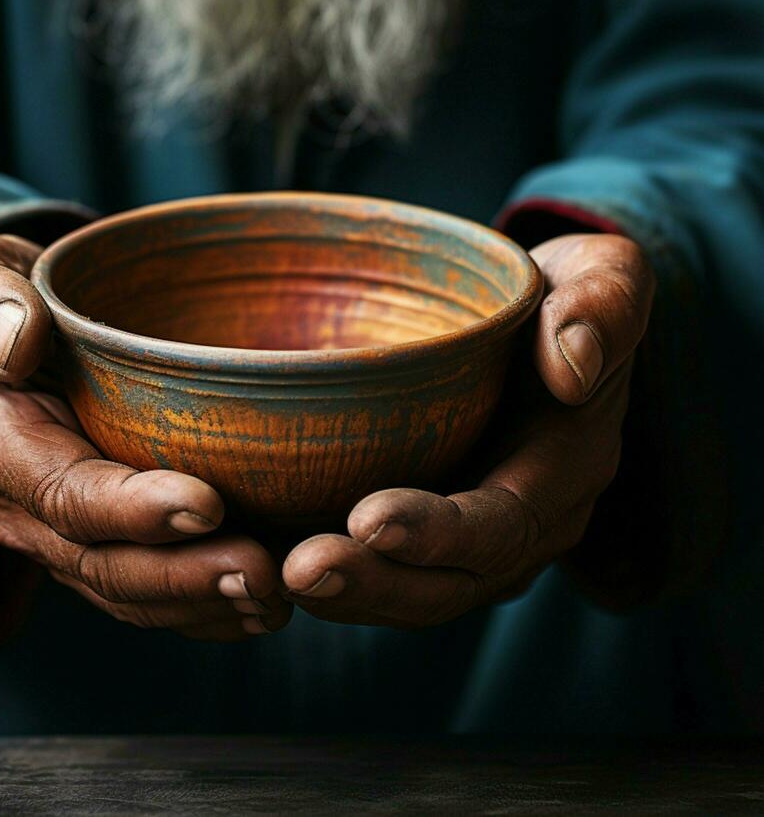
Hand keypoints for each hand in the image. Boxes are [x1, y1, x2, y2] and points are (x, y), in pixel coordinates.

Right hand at [0, 228, 290, 639]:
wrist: (16, 333)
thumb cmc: (6, 294)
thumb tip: (16, 340)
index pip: (66, 494)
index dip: (134, 510)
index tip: (209, 504)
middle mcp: (24, 509)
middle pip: (105, 565)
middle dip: (184, 578)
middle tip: (264, 574)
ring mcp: (62, 537)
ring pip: (131, 594)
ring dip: (204, 605)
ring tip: (276, 600)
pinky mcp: (100, 544)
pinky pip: (148, 594)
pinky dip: (204, 608)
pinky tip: (262, 606)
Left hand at [281, 233, 654, 626]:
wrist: (540, 327)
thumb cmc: (562, 295)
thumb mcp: (603, 278)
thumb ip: (602, 308)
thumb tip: (573, 369)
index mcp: (565, 469)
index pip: (506, 522)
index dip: (442, 533)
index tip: (370, 520)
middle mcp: (520, 523)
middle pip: (451, 582)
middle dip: (376, 582)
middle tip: (300, 569)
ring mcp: (471, 539)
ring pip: (411, 592)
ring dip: (346, 593)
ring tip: (274, 575)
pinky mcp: (427, 533)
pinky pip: (383, 572)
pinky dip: (334, 578)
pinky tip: (268, 561)